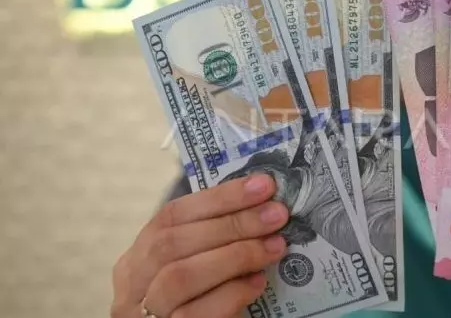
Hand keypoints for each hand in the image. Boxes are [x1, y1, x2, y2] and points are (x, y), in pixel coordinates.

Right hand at [111, 174, 288, 317]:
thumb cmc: (196, 301)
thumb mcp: (194, 263)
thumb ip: (214, 240)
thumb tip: (261, 205)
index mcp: (138, 256)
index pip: (172, 215)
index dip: (219, 197)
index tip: (263, 185)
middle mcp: (134, 283)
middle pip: (174, 243)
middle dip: (232, 224)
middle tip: (276, 215)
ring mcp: (145, 315)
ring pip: (181, 276)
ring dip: (235, 255)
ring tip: (275, 246)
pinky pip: (197, 314)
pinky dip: (232, 293)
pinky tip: (257, 282)